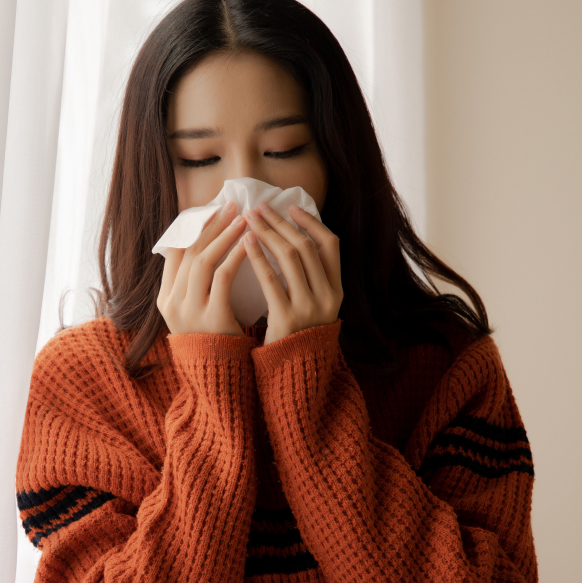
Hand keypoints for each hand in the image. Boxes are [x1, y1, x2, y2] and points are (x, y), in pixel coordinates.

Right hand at [157, 201, 250, 335]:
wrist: (219, 379)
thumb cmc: (214, 341)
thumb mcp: (196, 311)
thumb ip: (195, 284)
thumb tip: (207, 244)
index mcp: (165, 299)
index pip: (174, 251)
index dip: (193, 227)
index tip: (213, 209)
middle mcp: (171, 303)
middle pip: (189, 251)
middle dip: (211, 225)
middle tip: (232, 205)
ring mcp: (188, 311)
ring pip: (203, 260)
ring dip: (224, 236)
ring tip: (243, 219)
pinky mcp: (210, 318)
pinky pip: (221, 278)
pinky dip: (234, 257)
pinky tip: (249, 244)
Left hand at [242, 201, 342, 344]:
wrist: (293, 375)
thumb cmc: (296, 336)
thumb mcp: (313, 307)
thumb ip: (309, 279)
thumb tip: (290, 238)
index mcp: (336, 291)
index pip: (331, 245)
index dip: (311, 222)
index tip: (291, 207)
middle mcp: (328, 297)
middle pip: (307, 247)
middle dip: (281, 223)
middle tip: (260, 207)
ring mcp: (310, 308)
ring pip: (291, 258)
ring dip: (268, 233)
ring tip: (249, 219)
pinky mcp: (287, 318)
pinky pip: (272, 280)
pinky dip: (258, 258)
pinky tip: (245, 243)